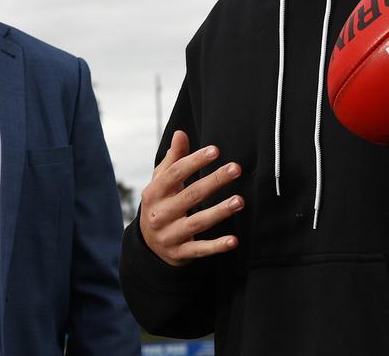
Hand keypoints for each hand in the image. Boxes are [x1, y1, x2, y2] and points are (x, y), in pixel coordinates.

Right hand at [139, 130, 242, 265]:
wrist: (149, 244)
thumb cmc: (160, 204)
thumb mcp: (160, 182)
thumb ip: (173, 160)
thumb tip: (180, 134)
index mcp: (153, 193)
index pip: (175, 174)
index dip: (194, 161)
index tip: (215, 150)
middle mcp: (159, 214)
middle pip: (190, 196)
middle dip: (214, 181)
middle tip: (236, 168)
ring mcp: (169, 235)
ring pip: (197, 223)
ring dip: (219, 212)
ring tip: (240, 200)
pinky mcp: (180, 253)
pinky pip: (200, 249)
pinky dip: (217, 246)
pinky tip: (234, 240)